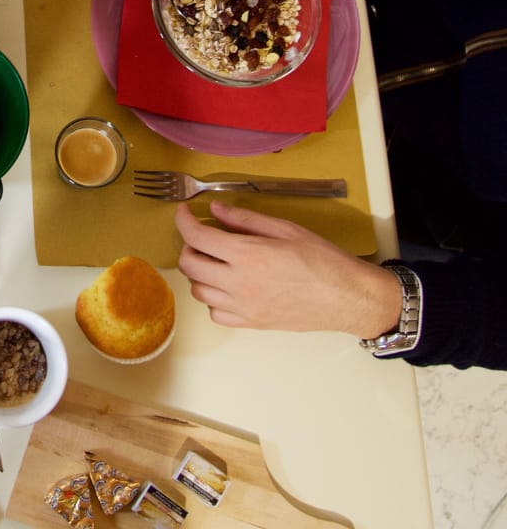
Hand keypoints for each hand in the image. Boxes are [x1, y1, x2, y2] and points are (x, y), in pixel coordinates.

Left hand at [174, 200, 401, 338]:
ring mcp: (244, 307)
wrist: (349, 298)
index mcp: (247, 255)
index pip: (197, 236)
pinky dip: (214, 298)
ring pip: (198, 291)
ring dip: (200, 272)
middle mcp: (240, 284)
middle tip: (203, 236)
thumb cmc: (324, 261)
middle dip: (189, 246)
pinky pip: (216, 313)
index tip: (183, 213)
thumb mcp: (285, 229)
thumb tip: (216, 210)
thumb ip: (244, 220)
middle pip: (189, 264)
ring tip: (217, 260)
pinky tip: (228, 286)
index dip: (183, 221)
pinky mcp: (252, 323)